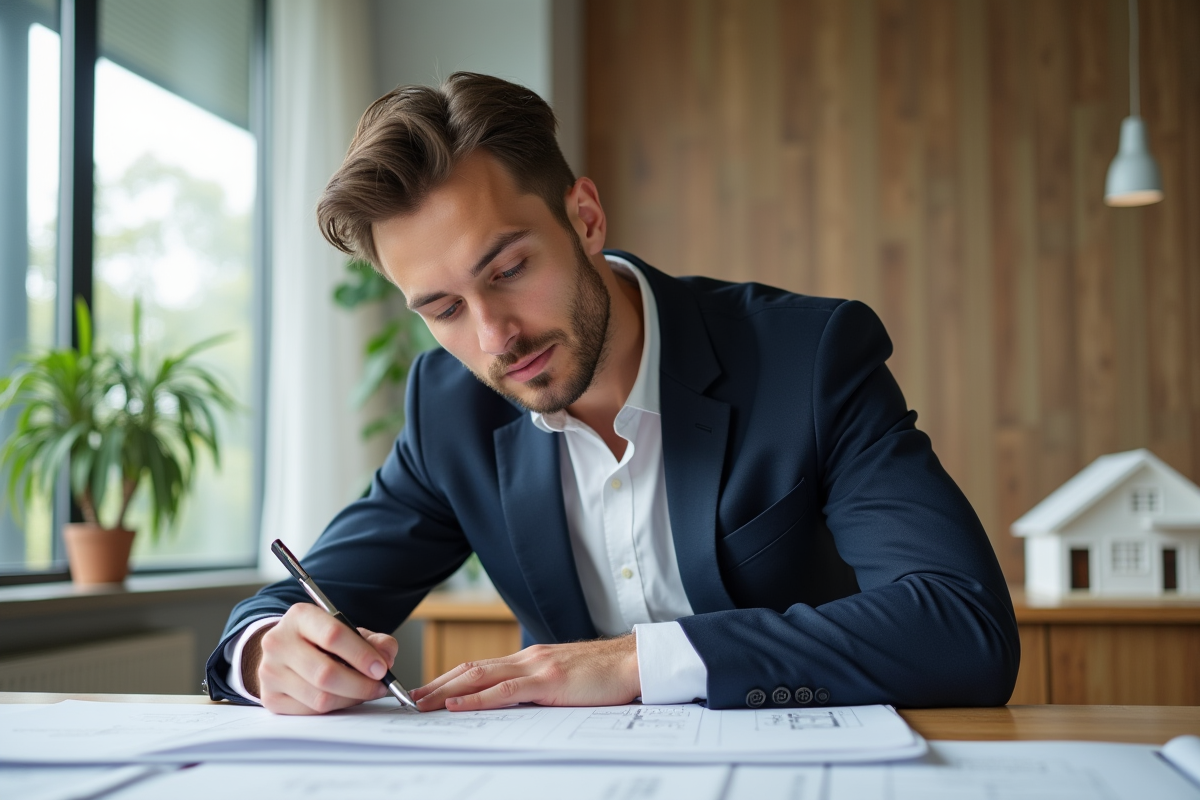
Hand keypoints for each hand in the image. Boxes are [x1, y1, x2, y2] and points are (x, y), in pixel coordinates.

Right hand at [244, 603, 398, 714]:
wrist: (285, 650)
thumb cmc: (320, 640)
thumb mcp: (348, 630)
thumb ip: (374, 640)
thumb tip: (387, 657)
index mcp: (300, 616)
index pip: (332, 636)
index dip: (361, 655)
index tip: (381, 668)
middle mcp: (279, 642)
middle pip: (325, 673)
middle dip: (360, 684)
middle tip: (379, 686)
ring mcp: (270, 672)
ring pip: (319, 697)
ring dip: (351, 699)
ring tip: (365, 692)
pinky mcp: (270, 698)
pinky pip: (310, 712)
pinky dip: (335, 708)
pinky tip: (344, 698)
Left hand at [411, 635, 639, 711]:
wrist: (634, 662)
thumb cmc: (604, 676)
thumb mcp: (565, 680)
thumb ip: (540, 688)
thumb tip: (516, 706)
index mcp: (530, 659)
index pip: (481, 668)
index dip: (451, 679)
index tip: (428, 692)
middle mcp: (527, 658)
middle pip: (471, 669)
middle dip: (437, 684)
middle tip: (410, 699)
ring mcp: (536, 667)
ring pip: (481, 676)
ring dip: (446, 690)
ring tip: (421, 703)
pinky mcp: (548, 680)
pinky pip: (505, 691)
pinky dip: (477, 697)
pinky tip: (457, 704)